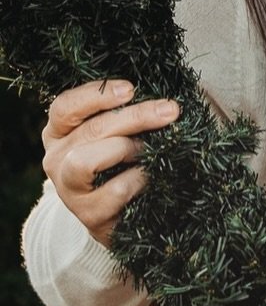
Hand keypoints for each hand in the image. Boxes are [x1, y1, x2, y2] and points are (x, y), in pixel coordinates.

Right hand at [42, 79, 180, 246]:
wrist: (122, 210)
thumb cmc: (122, 158)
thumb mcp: (118, 131)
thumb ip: (125, 111)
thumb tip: (160, 98)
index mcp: (59, 132)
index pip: (64, 107)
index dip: (96, 96)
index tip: (130, 89)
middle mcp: (56, 160)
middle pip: (90, 130)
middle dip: (134, 117)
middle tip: (170, 110)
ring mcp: (68, 190)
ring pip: (86, 161)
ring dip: (125, 149)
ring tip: (147, 150)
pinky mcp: (89, 216)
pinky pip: (116, 190)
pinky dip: (139, 179)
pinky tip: (150, 176)